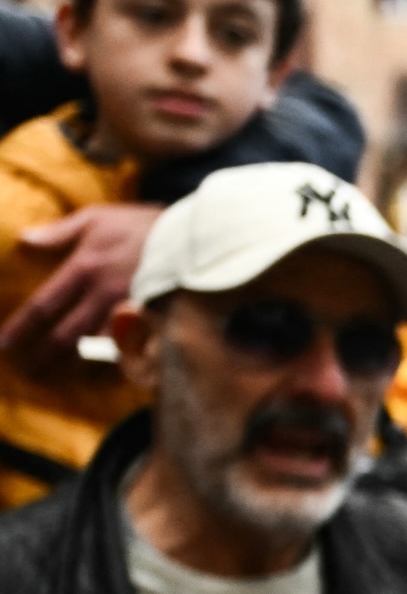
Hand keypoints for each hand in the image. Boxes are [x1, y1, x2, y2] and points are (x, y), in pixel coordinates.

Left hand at [1, 203, 162, 364]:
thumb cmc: (146, 225)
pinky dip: (114, 364)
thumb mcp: (98, 217)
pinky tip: (103, 374)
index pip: (44, 305)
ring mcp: (131, 312)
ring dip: (74, 364)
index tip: (5, 345)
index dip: (21, 328)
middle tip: (28, 371)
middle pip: (66, 335)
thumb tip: (25, 240)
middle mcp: (103, 296)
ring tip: (60, 376)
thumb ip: (60, 231)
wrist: (199, 238)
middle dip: (43, 355)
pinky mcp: (155, 324)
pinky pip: (129, 350)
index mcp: (85, 268)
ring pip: (95, 348)